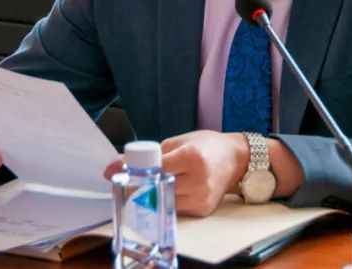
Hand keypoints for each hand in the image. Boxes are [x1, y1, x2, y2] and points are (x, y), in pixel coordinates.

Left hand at [103, 130, 248, 216]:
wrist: (236, 160)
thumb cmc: (207, 146)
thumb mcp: (180, 141)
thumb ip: (152, 154)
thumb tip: (117, 165)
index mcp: (193, 157)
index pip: (156, 168)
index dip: (135, 170)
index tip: (116, 172)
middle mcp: (199, 180)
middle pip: (157, 187)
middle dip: (139, 184)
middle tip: (128, 180)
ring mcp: (202, 197)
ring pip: (164, 201)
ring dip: (152, 194)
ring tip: (148, 184)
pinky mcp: (203, 210)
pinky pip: (175, 209)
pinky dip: (168, 201)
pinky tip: (168, 191)